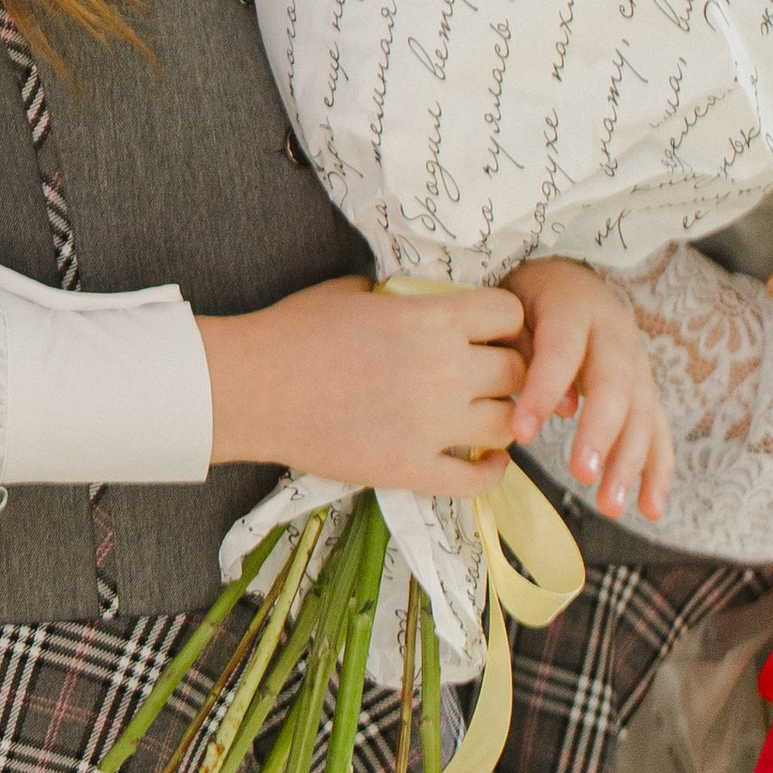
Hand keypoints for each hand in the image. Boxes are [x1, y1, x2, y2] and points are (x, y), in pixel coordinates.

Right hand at [198, 275, 527, 496]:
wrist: (254, 386)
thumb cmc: (295, 329)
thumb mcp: (354, 292)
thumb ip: (403, 298)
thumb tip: (424, 304)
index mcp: (430, 319)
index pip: (510, 314)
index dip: (505, 320)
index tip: (490, 329)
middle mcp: (443, 371)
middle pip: (518, 371)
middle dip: (508, 368)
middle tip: (488, 374)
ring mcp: (432, 425)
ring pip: (508, 424)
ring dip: (502, 417)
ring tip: (484, 414)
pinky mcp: (413, 469)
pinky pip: (479, 480)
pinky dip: (491, 470)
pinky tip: (482, 458)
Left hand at [506, 257, 673, 522]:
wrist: (571, 280)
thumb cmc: (528, 300)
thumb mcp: (513, 307)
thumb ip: (527, 349)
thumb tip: (562, 409)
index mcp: (573, 307)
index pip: (560, 351)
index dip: (543, 390)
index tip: (520, 433)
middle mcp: (614, 335)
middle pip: (614, 385)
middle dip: (600, 433)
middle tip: (580, 474)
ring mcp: (638, 363)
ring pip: (641, 413)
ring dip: (629, 462)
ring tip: (608, 506)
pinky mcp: (647, 390)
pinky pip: (658, 430)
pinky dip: (657, 470)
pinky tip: (650, 508)